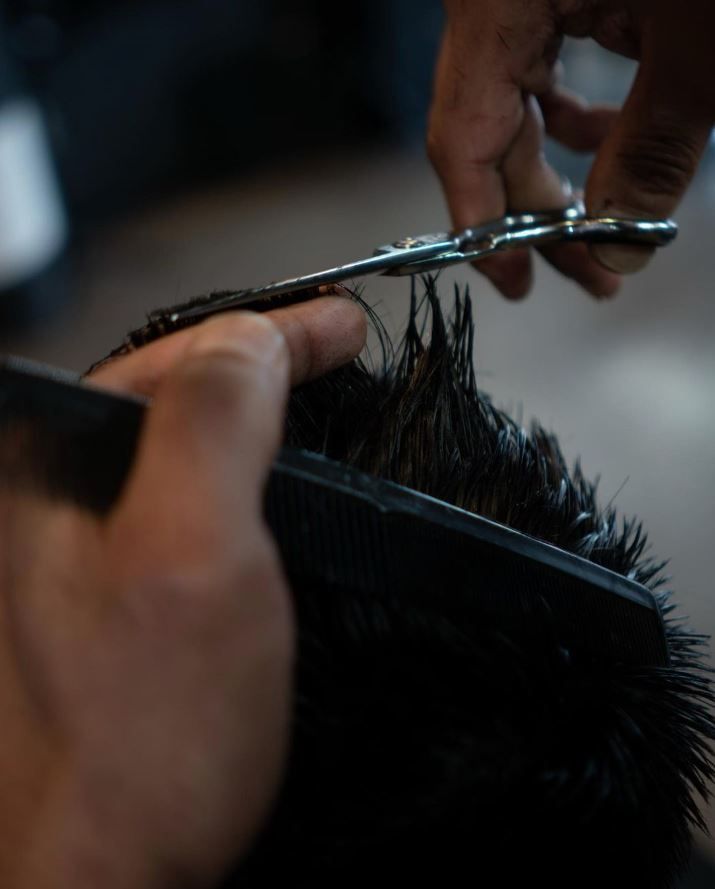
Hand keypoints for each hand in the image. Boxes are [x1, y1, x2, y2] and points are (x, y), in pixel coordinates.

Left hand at [0, 295, 365, 888]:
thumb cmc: (139, 738)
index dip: (272, 330)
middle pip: (170, 388)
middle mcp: (42, 497)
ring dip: (252, 416)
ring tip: (311, 396)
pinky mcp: (109, 590)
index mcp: (43, 466)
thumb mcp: (191, 554)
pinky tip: (274, 484)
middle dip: (260, 360)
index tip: (344, 325)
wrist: (95, 877)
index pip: (174, 356)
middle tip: (333, 349)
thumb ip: (212, 424)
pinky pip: (180, 498)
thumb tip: (248, 338)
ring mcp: (74, 546)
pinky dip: (236, 476)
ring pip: (177, 442)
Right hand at [428, 0, 714, 297]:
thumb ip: (655, 153)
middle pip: (494, 130)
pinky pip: (556, 61)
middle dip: (544, 209)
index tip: (514, 283)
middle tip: (592, 272)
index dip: (481, 224)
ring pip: (526, 102)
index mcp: (503, 0)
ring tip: (613, 213)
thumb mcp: (702, 47)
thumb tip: (618, 247)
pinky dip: (592, 105)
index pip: (460, 136)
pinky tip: (625, 126)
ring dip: (570, 165)